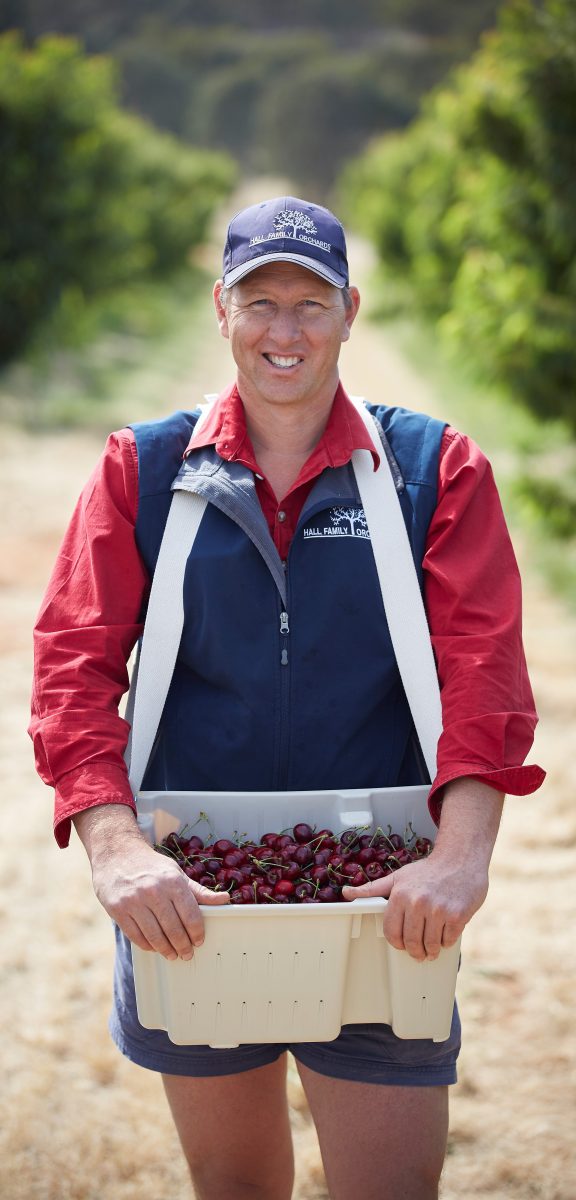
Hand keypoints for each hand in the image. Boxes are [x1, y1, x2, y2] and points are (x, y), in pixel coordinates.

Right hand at [91, 833, 228, 960]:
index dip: (197, 933)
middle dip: (183, 946)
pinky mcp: (118, 910)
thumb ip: (199, 891)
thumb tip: (225, 899)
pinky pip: (136, 936)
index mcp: (173, 882)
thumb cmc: (152, 866)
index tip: (199, 941)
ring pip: (155, 936)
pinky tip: (154, 947)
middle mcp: (154, 891)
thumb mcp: (177, 873)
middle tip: (187, 954)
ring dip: (166, 950)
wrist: (117, 854)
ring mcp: (134, 901)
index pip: (191, 915)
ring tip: (172, 954)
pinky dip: (147, 945)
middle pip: (174, 929)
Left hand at [342, 851, 487, 960]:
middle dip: (414, 951)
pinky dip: (446, 942)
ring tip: (431, 950)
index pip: (391, 931)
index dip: (395, 942)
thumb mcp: (398, 877)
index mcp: (400, 895)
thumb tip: (346, 893)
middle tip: (417, 953)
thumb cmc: (427, 870)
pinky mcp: (457, 915)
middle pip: (410, 941)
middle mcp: (418, 903)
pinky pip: (448, 940)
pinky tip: (444, 936)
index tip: (401, 944)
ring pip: (430, 944)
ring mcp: (438, 910)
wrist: (459, 859)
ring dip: (430, 951)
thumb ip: (372, 889)